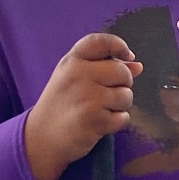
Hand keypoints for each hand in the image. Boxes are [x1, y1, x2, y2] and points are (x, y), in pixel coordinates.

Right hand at [25, 33, 142, 179]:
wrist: (41, 138)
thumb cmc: (62, 105)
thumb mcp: (75, 79)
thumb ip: (105, 68)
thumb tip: (137, 65)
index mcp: (72, 61)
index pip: (102, 41)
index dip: (119, 46)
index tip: (126, 57)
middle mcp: (78, 75)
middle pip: (123, 72)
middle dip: (123, 85)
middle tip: (107, 95)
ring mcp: (86, 97)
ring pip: (126, 96)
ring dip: (119, 106)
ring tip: (100, 110)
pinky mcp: (93, 120)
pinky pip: (123, 118)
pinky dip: (116, 123)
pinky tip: (99, 124)